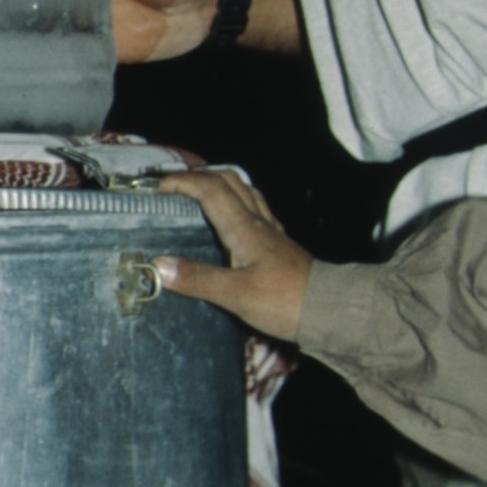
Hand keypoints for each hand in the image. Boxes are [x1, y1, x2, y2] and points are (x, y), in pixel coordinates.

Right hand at [149, 169, 311, 341]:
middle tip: (174, 188)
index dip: (182, 182)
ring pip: (245, 192)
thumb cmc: (283, 300)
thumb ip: (197, 278)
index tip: (157, 189)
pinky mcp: (279, 245)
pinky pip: (256, 211)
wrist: (329, 310)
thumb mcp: (235, 294)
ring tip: (198, 198)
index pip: (210, 189)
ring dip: (220, 186)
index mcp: (244, 227)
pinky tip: (231, 221)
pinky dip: (237, 205)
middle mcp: (258, 222)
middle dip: (199, 176)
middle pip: (230, 180)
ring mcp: (271, 232)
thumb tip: (158, 264)